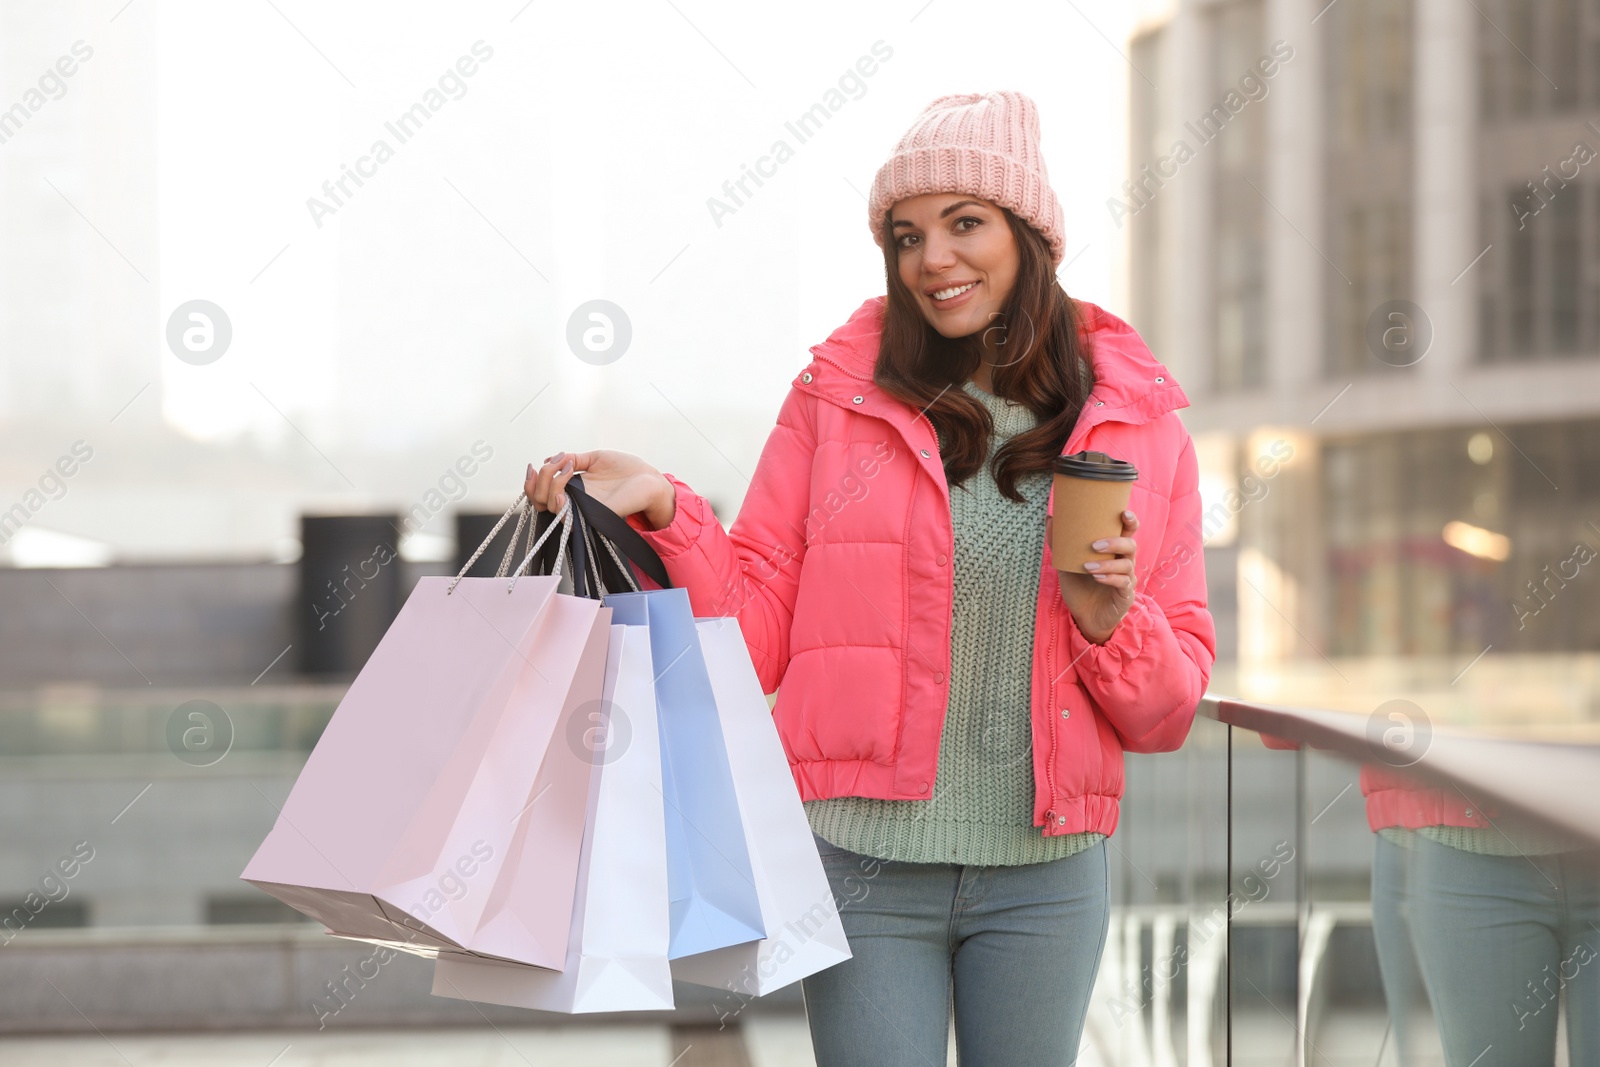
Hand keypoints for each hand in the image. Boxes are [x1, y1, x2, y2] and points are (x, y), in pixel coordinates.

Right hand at [524, 450, 675, 528]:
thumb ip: (573, 459)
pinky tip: (568, 482)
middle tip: (557, 463)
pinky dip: (559, 497)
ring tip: (568, 467)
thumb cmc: (627, 470)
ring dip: (550, 482)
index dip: (530, 481)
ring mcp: (582, 509)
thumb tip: (549, 459)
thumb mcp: (595, 458)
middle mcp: (575, 500)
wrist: (651, 480)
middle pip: (538, 499)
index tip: (535, 465)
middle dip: (539, 478)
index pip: (540, 492)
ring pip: (548, 505)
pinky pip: (566, 515)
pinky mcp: (592, 516)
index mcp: (574, 488)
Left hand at [1047, 508, 1138, 643]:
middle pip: (1131, 545)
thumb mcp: (1066, 564)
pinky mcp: (1125, 595)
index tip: (1123, 512)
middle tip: (1095, 545)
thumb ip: (1059, 543)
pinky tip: (1097, 577)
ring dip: (1106, 564)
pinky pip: (1123, 583)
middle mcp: (1124, 562)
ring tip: (1087, 567)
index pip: (1128, 531)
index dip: (1130, 521)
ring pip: (1126, 565)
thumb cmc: (1080, 587)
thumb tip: (1050, 518)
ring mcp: (1127, 578)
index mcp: (1114, 551)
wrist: (1085, 617)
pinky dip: (1110, 578)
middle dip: (1116, 542)